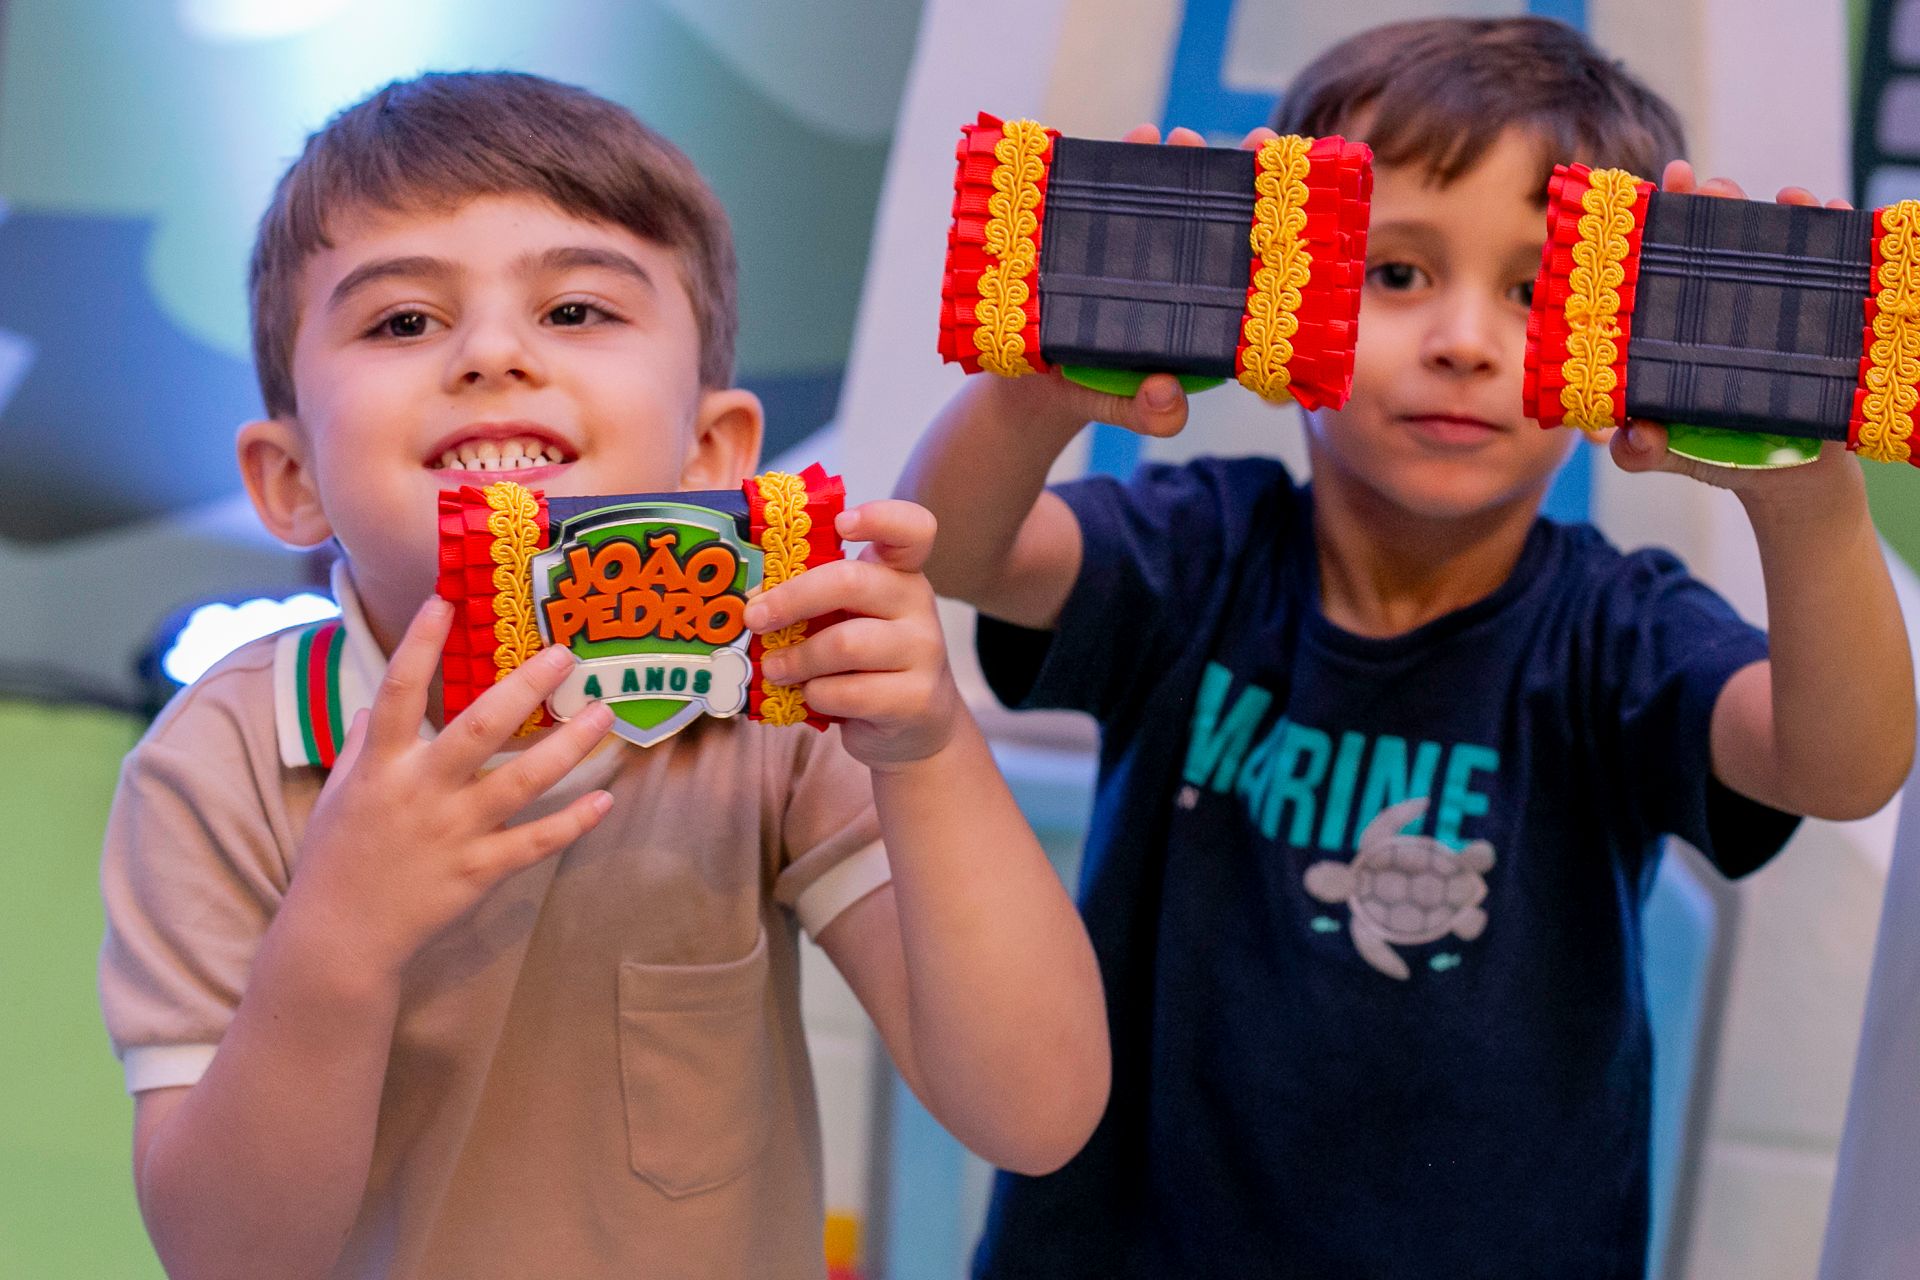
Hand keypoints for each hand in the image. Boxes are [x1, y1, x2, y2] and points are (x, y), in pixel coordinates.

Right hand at [284, 597, 615, 977]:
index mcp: (381, 767)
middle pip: (479, 729)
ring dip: (568, 747)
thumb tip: (376, 705)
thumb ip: (363, 745)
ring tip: (605, 714)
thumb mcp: (338, 795)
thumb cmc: (336, 859)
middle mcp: (420, 792)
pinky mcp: (476, 871)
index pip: (398, 692)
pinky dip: (572, 823)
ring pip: (521, 783)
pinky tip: (606, 800)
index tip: (445, 599)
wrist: (338, 938)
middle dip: (524, 688)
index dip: (420, 646)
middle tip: (566, 655)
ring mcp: (452, 832)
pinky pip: (534, 843)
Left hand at [743, 501, 960, 771]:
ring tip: (775, 668)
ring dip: (797, 658)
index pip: (912, 528)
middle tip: (755, 618)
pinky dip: (817, 695)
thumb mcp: (851, 616)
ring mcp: (923, 650)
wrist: (916, 722)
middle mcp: (917, 603)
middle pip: (851, 582)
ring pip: (846, 643)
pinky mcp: (916, 697)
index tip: (842, 523)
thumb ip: (819, 598)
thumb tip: (753, 595)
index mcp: (899, 572)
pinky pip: (850, 692)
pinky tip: (811, 695)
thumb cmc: (869, 660)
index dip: (879, 517)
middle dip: (791, 599)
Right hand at [969, 122, 1282, 443]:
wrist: (1028, 386)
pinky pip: (1104, 200)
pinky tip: (1122, 143)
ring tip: (1158, 135)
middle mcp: (1170, 268)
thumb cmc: (1089, 394)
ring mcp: (1130, 250)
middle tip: (1224, 143)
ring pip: (1157, 198)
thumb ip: (1147, 412)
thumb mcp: (1120, 409)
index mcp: (1198, 304)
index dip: (1266, 218)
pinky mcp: (1088, 239)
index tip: (1281, 183)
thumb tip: (1167, 394)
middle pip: (1205, 213)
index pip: (1241, 256)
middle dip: (1218, 172)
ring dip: (1163, 161)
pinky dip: (1108, 169)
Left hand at [1609, 162, 1863, 505]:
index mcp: (1681, 322)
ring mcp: (1778, 310)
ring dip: (1785, 211)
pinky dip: (1838, 237)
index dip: (1659, 219)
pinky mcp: (1826, 323)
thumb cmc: (1717, 455)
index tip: (1658, 185)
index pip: (1665, 260)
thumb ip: (1638, 450)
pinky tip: (1833, 214)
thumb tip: (1636, 436)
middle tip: (1714, 188)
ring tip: (1789, 198)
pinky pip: (1836, 272)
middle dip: (1717, 201)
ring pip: (1779, 246)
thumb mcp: (1666, 453)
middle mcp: (1727, 305)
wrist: (1788, 484)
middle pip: (1720, 239)